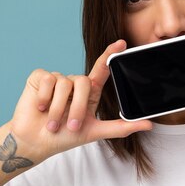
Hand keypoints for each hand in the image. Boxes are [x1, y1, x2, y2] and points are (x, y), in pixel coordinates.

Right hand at [9, 40, 152, 160]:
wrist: (35, 142)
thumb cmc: (63, 137)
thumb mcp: (94, 132)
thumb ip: (121, 127)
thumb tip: (149, 125)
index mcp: (88, 92)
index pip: (101, 68)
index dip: (110, 54)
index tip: (122, 43)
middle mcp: (74, 82)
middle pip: (83, 81)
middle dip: (76, 107)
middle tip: (69, 127)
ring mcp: (56, 78)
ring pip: (64, 83)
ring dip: (58, 108)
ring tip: (52, 123)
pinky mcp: (39, 77)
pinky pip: (47, 80)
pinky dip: (44, 98)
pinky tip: (40, 108)